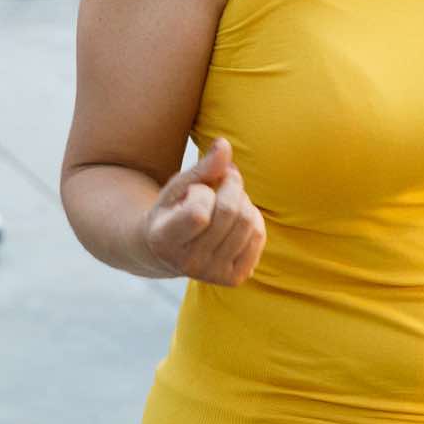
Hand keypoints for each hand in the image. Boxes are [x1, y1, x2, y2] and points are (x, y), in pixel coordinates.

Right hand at [141, 139, 264, 285]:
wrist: (169, 250)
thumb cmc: (172, 210)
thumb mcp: (178, 187)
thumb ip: (202, 167)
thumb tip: (225, 145)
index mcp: (165, 240)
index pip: (199, 213)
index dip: (203, 192)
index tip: (195, 190)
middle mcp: (187, 264)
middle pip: (230, 213)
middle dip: (231, 186)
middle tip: (223, 182)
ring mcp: (212, 274)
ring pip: (248, 223)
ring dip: (243, 201)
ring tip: (228, 200)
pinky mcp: (234, 278)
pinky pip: (259, 237)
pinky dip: (253, 219)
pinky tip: (237, 219)